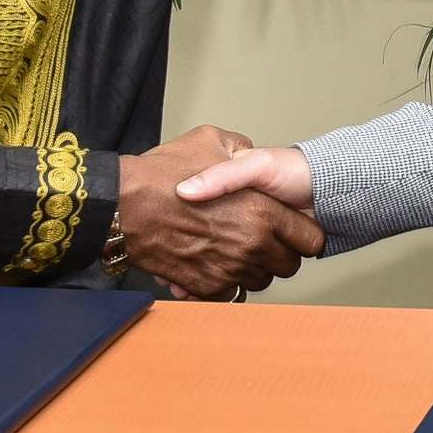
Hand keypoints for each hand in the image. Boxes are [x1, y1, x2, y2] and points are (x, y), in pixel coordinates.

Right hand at [115, 126, 322, 298]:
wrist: (123, 203)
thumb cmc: (164, 172)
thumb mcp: (210, 140)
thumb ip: (240, 148)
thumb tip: (248, 155)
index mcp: (262, 210)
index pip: (310, 240)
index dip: (304, 236)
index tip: (294, 232)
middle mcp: (251, 244)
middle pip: (289, 266)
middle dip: (280, 255)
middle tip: (265, 241)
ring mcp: (228, 268)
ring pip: (260, 282)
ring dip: (254, 269)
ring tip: (236, 249)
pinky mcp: (205, 285)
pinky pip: (230, 292)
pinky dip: (225, 282)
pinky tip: (215, 262)